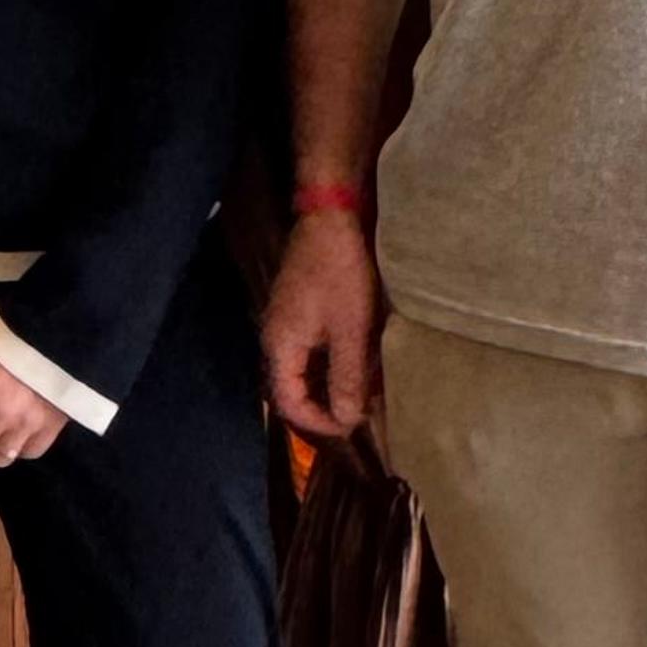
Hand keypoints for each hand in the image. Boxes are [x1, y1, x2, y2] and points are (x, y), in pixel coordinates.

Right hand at [262, 207, 382, 440]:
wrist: (332, 217)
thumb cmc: (340, 274)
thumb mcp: (351, 331)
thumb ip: (347, 379)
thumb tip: (347, 421)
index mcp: (281, 346)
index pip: (288, 403)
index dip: (318, 423)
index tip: (352, 428)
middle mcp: (278, 337)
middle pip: (295, 388)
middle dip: (328, 406)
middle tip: (364, 415)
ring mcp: (289, 321)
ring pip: (308, 369)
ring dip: (334, 384)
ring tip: (369, 392)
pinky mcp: (303, 308)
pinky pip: (314, 349)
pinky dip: (336, 361)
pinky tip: (364, 361)